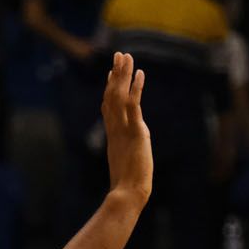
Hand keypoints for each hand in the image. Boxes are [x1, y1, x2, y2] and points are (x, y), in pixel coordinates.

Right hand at [100, 52, 153, 203]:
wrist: (127, 193)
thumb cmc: (127, 188)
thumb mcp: (125, 167)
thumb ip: (125, 158)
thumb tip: (125, 162)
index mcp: (113, 136)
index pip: (109, 108)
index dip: (109, 89)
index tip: (111, 74)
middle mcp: (115, 129)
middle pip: (112, 96)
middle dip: (115, 74)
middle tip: (118, 55)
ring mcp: (124, 128)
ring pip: (120, 95)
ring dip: (122, 74)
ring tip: (125, 55)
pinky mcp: (135, 130)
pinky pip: (134, 104)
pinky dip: (136, 87)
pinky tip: (139, 73)